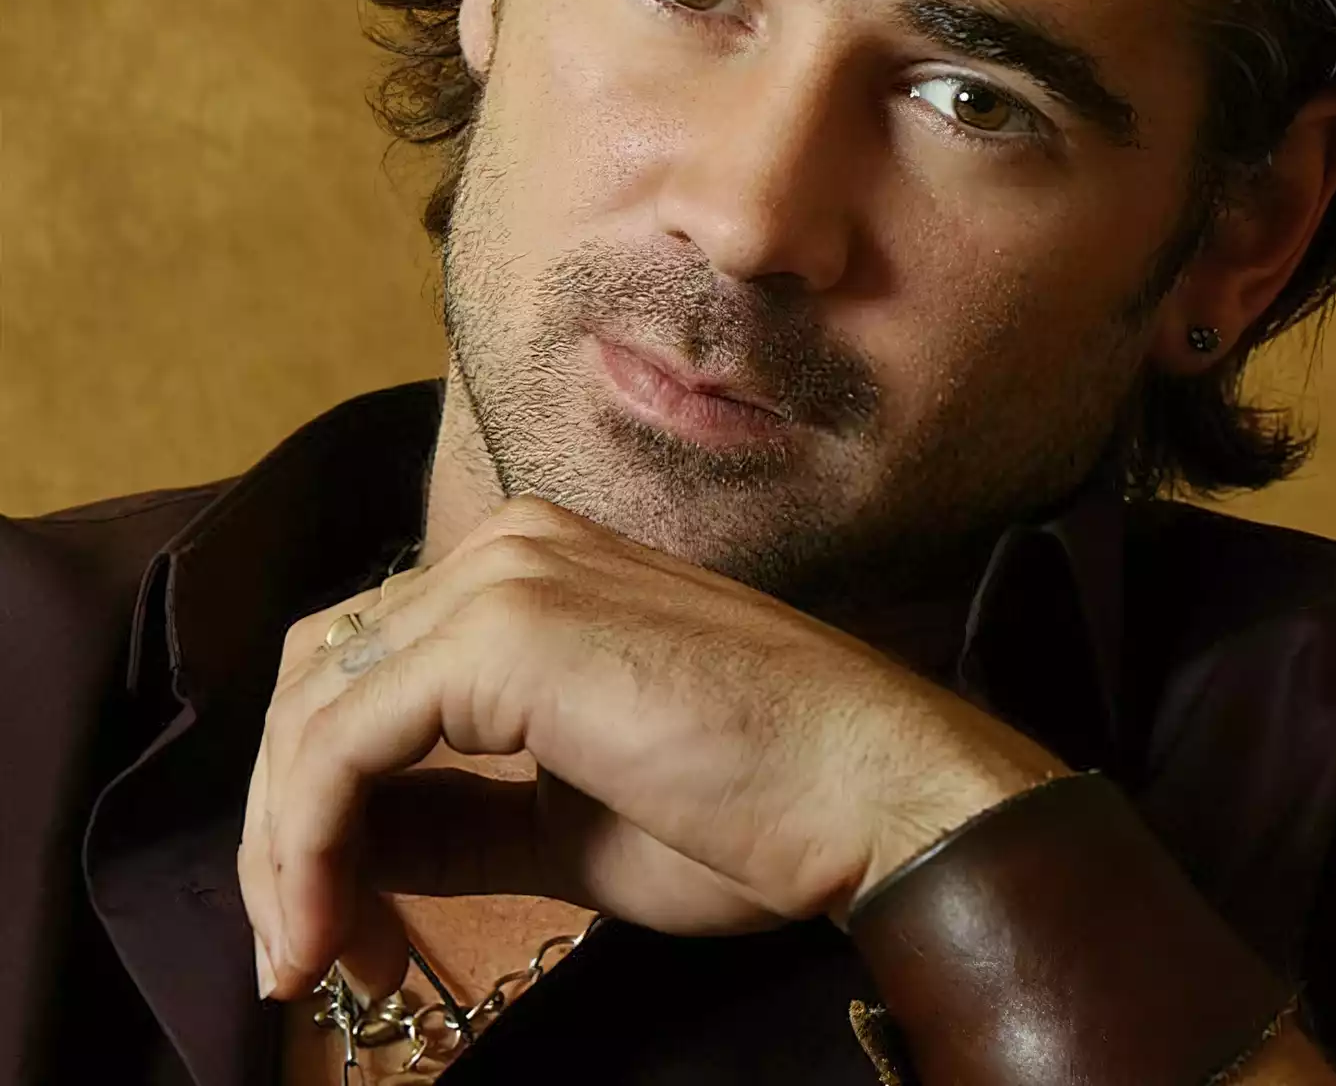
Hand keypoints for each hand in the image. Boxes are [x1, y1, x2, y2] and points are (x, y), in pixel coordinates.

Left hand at [238, 494, 1062, 999]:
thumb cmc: (765, 812)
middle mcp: (513, 549)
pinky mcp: (504, 634)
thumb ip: (461, 816)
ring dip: (287, 845)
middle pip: (320, 676)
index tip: (337, 927)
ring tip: (315, 955)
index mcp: (540, 573)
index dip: (322, 802)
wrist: (881, 794)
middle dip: (288, 823)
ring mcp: (508, 579)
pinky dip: (308, 844)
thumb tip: (353, 849)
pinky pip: (341, 746)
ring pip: (313, 708)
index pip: (370, 669)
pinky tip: (331, 927)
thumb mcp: (575, 825)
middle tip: (310, 949)